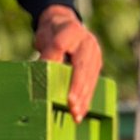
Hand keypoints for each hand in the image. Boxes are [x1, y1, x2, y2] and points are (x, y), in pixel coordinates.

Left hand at [33, 5, 102, 123]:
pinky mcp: (96, 66)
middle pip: (81, 66)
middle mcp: (87, 42)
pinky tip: (81, 112)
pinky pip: (92, 84)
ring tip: (75, 115)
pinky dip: (86, 99)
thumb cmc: (52, 33)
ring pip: (89, 78)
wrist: (65, 25)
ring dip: (83, 98)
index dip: (54, 61)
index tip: (46, 77)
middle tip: (70, 104)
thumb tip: (43, 69)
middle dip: (76, 87)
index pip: (61, 45)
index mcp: (71, 29)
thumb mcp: (45, 37)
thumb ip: (47, 52)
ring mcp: (94, 54)